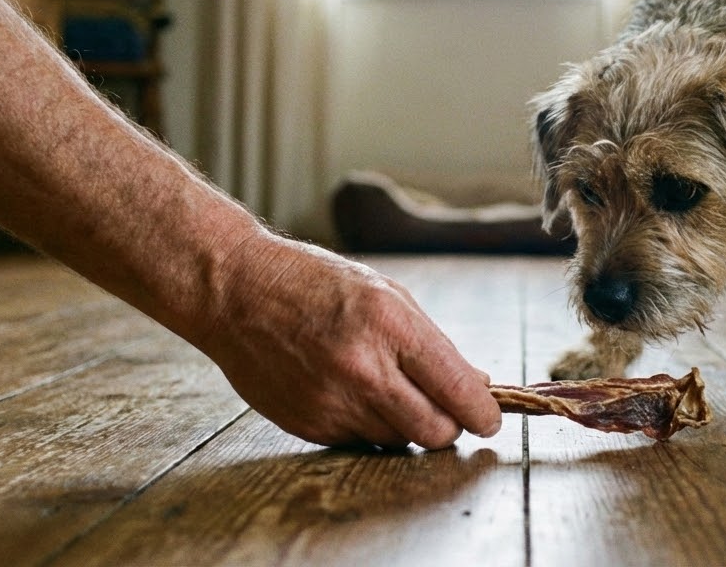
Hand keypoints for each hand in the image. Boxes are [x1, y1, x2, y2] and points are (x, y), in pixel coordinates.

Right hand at [200, 237, 501, 449]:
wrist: (235, 291)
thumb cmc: (315, 284)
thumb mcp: (386, 294)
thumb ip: (433, 344)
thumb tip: (476, 385)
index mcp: (390, 325)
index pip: (458, 391)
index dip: (484, 413)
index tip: (489, 419)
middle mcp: (363, 368)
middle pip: (435, 432)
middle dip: (450, 426)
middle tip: (445, 410)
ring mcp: (332, 401)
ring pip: (399, 441)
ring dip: (405, 425)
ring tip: (384, 387)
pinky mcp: (308, 424)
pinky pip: (359, 442)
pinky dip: (366, 425)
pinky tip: (348, 390)